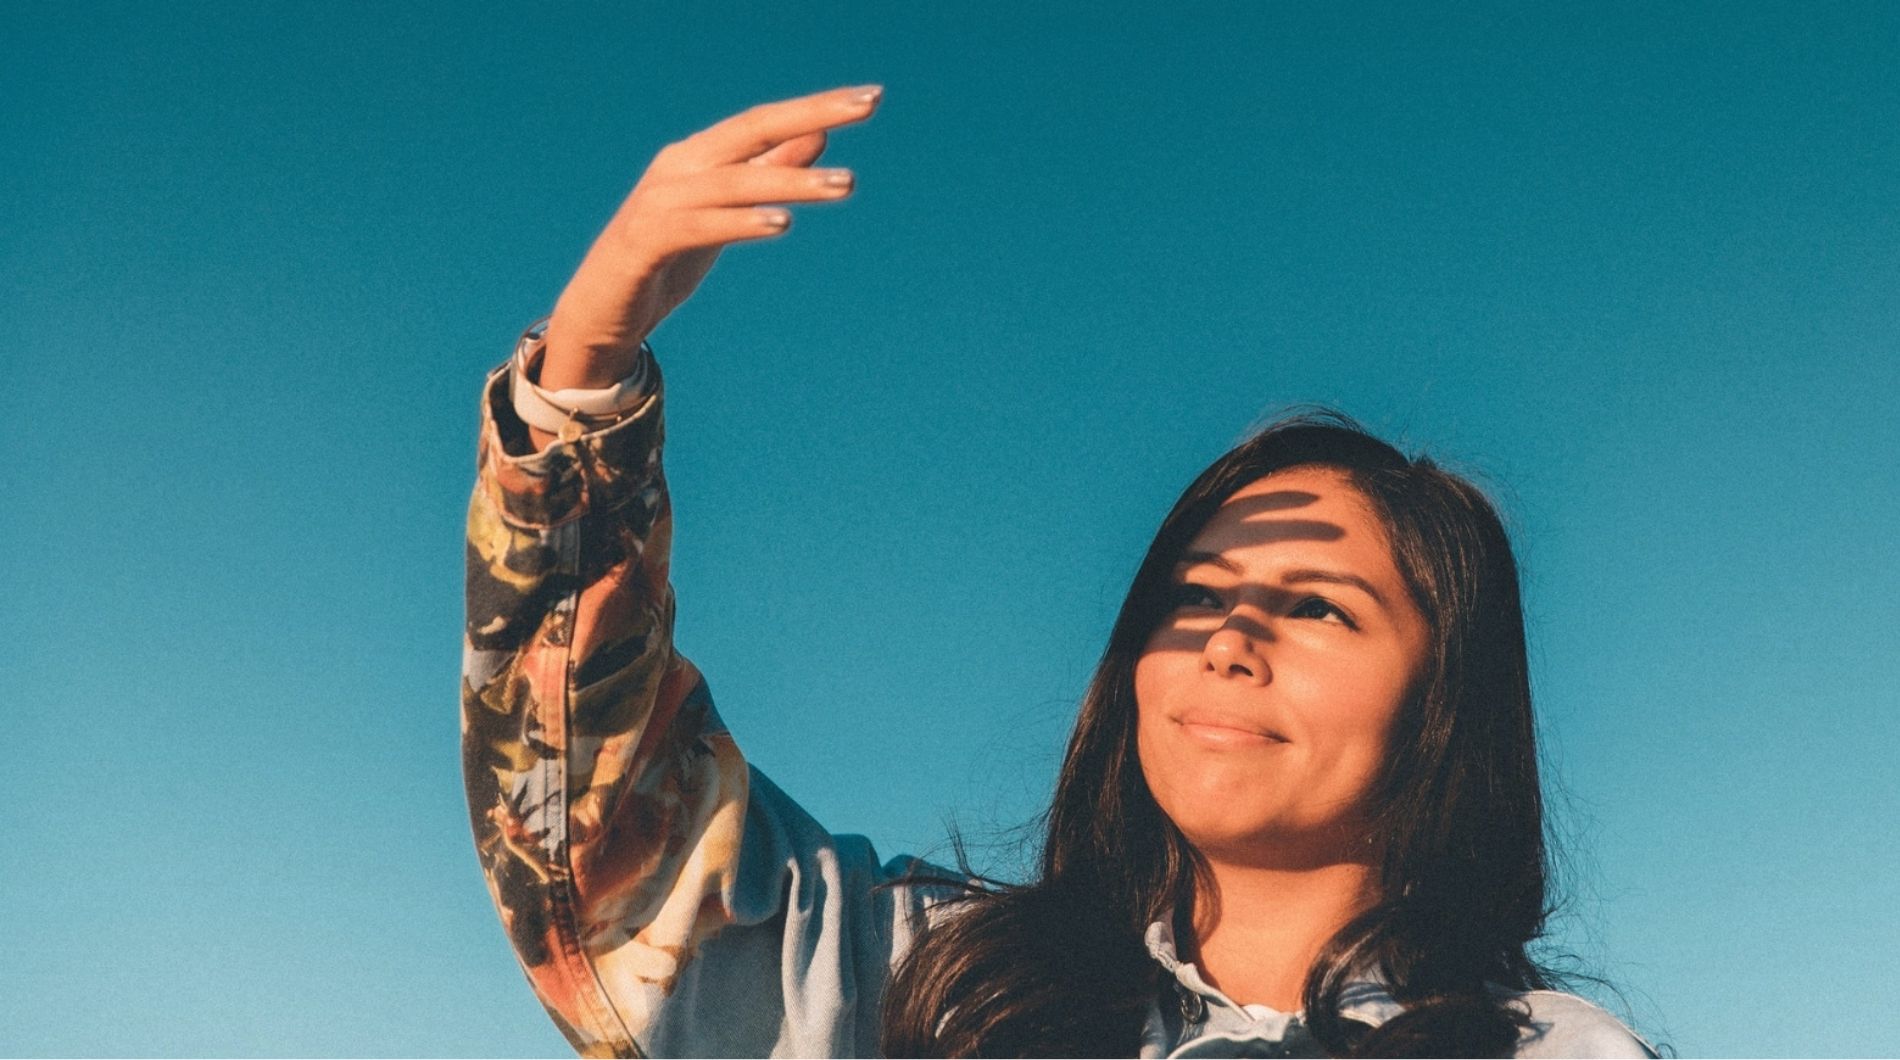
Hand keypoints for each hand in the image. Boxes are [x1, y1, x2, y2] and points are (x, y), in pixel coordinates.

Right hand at [538, 83, 884, 390]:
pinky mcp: (644, 242)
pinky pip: (700, 226)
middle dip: (812, 113)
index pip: (764, 121)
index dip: (815, 106)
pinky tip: (782, 223)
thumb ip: (766, 175)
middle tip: (868, 106)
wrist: (600, 314)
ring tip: (846, 184)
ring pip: (735, 181)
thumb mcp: (726, 216)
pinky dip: (741, 222)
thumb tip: (817, 136)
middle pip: (753, 130)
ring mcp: (658, 202)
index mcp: (698, 157)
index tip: (870, 98)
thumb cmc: (665, 262)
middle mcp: (679, 168)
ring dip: (793, 181)